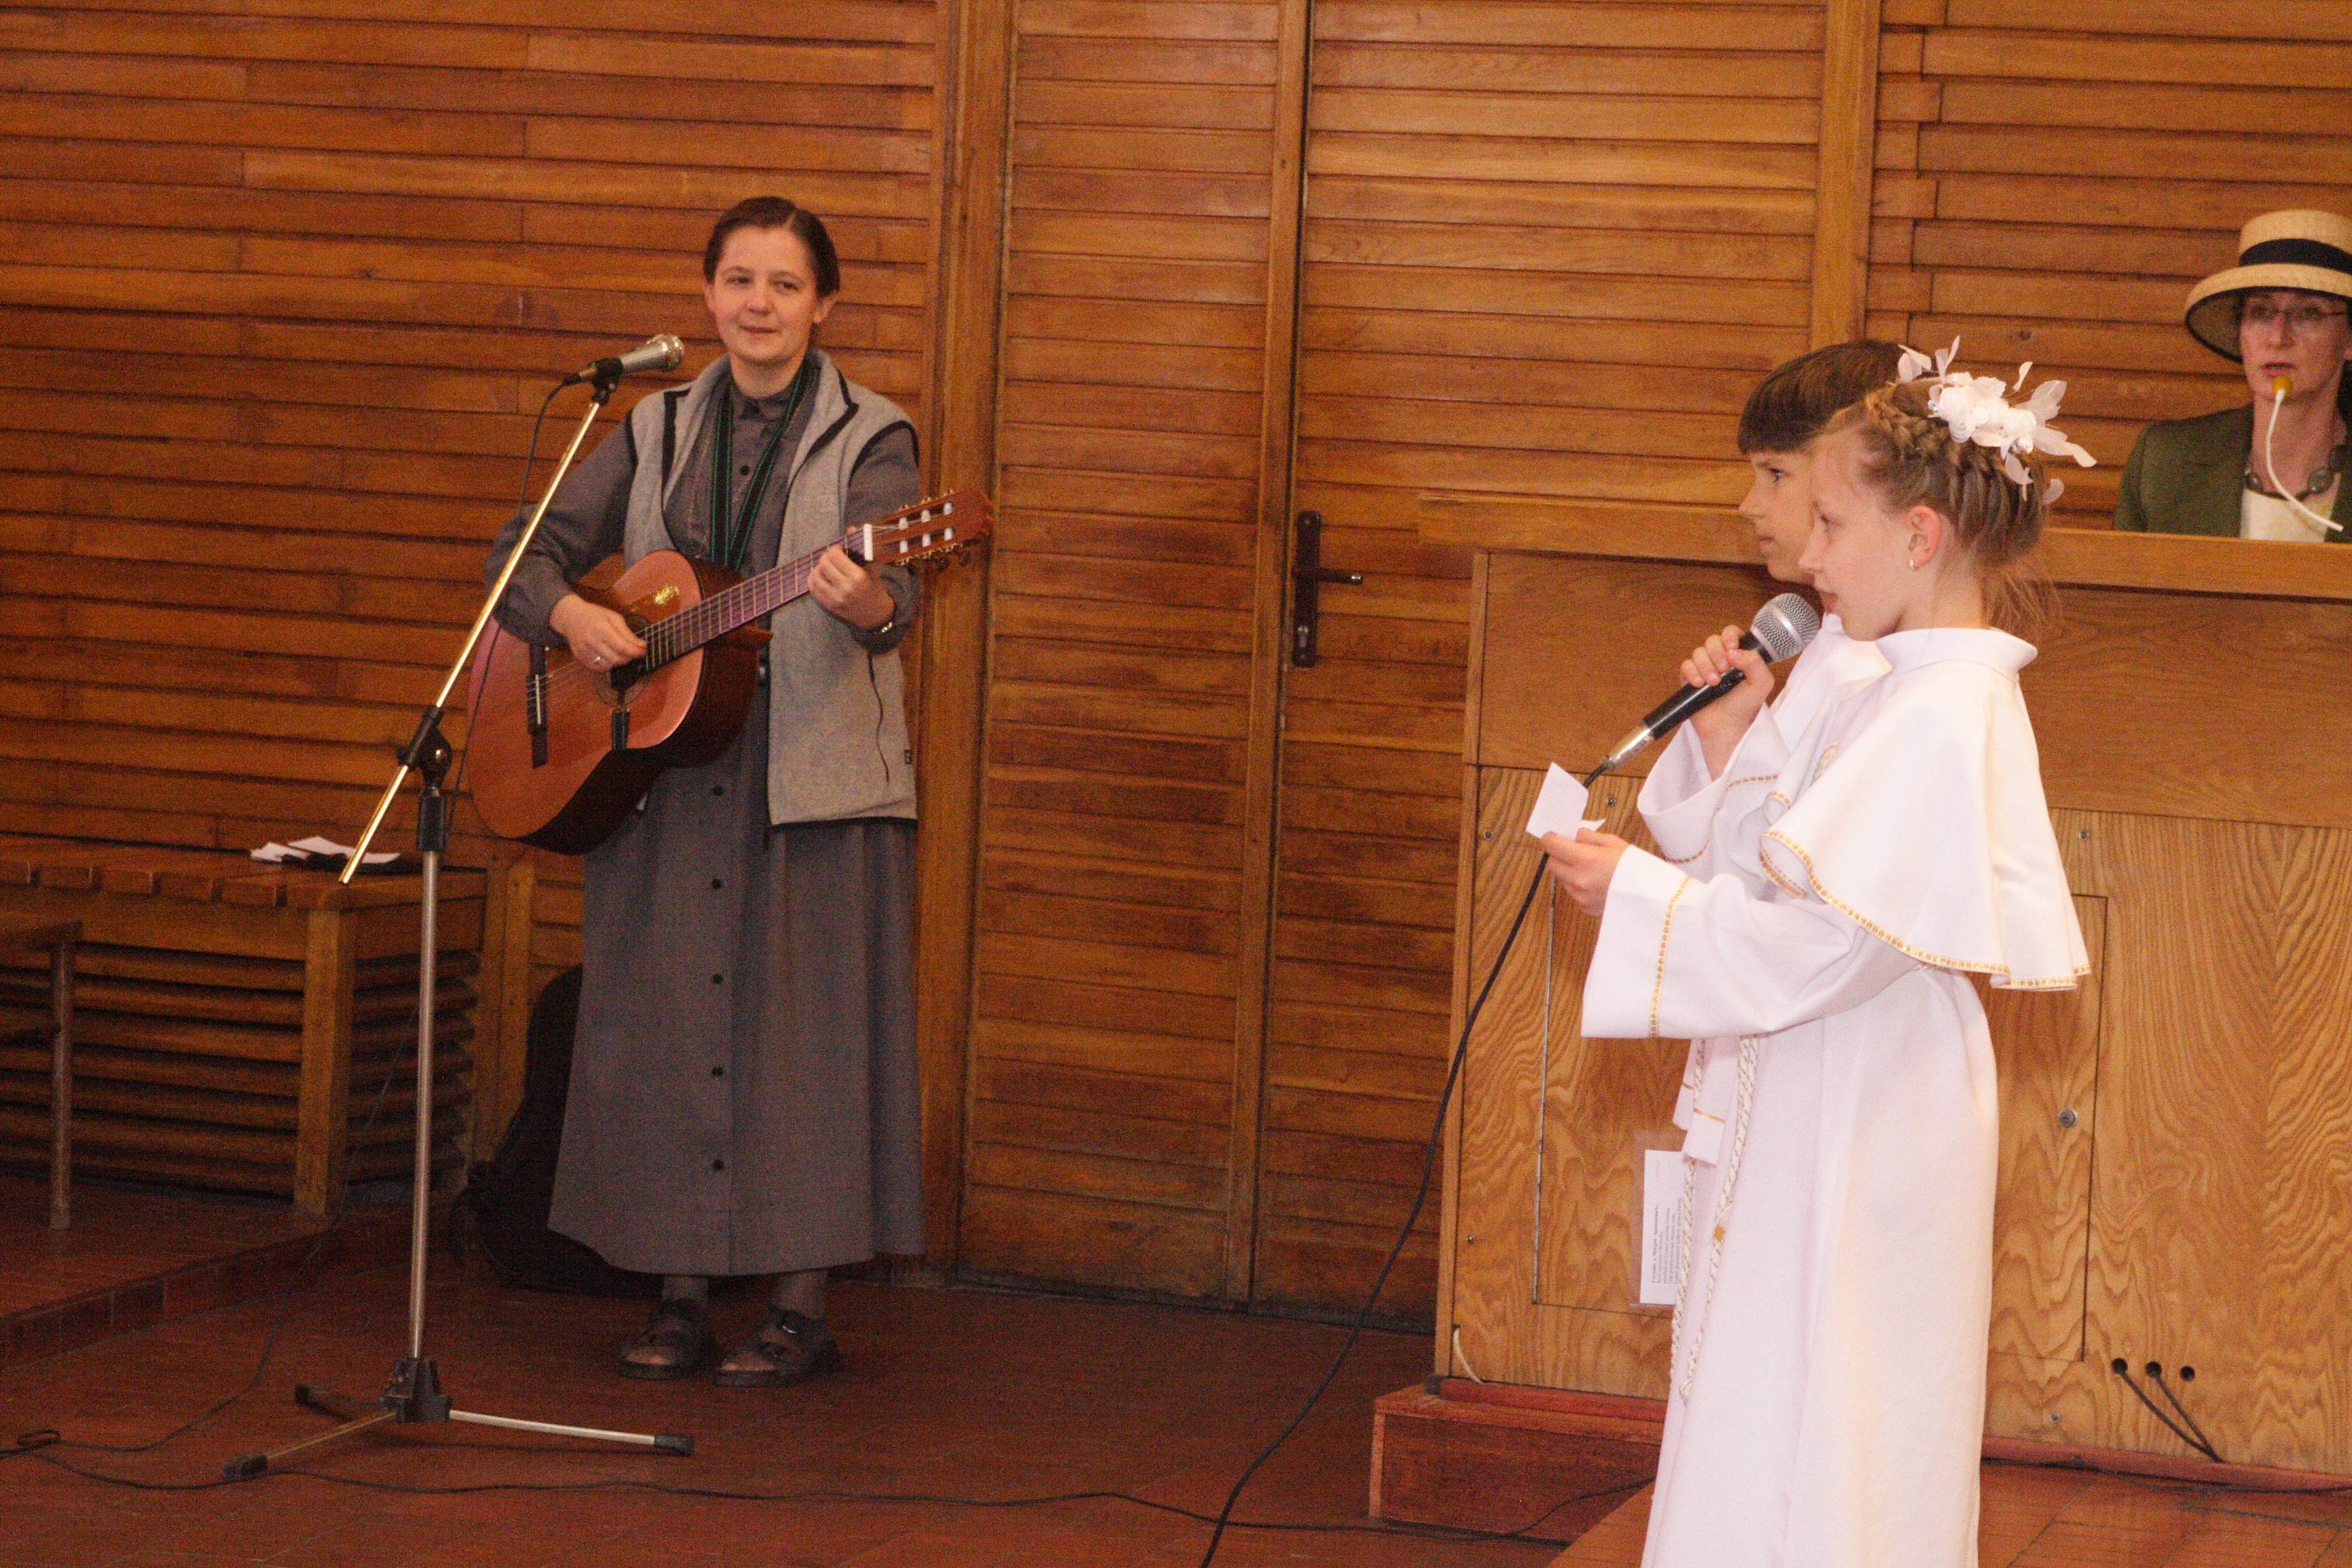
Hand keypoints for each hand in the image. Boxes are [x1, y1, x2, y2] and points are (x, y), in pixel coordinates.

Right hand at [549, 593, 644, 671]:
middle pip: (616, 659)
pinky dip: (607, 665)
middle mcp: (591, 641)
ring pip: (608, 666)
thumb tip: (641, 645)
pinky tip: (609, 656)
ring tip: (621, 653)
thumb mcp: (613, 617)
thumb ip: (627, 633)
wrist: (570, 617)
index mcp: (601, 628)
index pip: (622, 646)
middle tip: (633, 652)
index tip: (644, 651)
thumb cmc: (594, 615)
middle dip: (629, 657)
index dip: (636, 651)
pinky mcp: (580, 658)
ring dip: (618, 662)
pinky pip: (597, 668)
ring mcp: (584, 651)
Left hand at [809, 544, 895, 630]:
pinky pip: (813, 589)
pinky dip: (813, 580)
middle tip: (831, 557)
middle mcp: (845, 588)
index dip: (834, 548)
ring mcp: (835, 598)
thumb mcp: (871, 567)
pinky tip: (819, 576)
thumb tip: (850, 528)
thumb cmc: (875, 588)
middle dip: (826, 557)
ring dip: (817, 568)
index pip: (835, 555)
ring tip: (824, 567)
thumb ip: (859, 548)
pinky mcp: (829, 606)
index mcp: (858, 576)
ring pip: (815, 576)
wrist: (876, 614)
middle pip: (823, 564)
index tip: (839, 549)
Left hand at [1543, 828, 1629, 916]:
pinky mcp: (1585, 908)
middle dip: (1557, 856)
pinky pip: (1573, 894)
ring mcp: (1580, 897)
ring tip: (1589, 869)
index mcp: (1585, 860)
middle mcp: (1578, 880)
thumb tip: (1572, 834)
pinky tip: (1596, 883)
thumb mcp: (1614, 843)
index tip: (1552, 836)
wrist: (1653, 896)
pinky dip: (1578, 887)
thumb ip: (1588, 837)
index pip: (1552, 846)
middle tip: (1570, 851)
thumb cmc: (1636, 866)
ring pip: (1562, 880)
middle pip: (1552, 865)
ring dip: (1568, 872)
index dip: (1550, 839)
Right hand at [1683, 624, 1774, 777]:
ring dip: (1705, 666)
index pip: (1731, 634)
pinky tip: (1699, 685)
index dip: (1729, 636)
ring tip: (1714, 683)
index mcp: (1739, 657)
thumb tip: (1733, 652)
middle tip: (1724, 671)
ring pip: (1698, 652)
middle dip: (1717, 654)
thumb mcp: (1761, 683)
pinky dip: (1691, 673)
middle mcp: (1721, 660)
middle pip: (1712, 640)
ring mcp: (1704, 669)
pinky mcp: (1689, 680)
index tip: (1731, 648)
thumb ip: (1755, 661)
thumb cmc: (1745, 707)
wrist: (1727, 728)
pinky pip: (1685, 666)